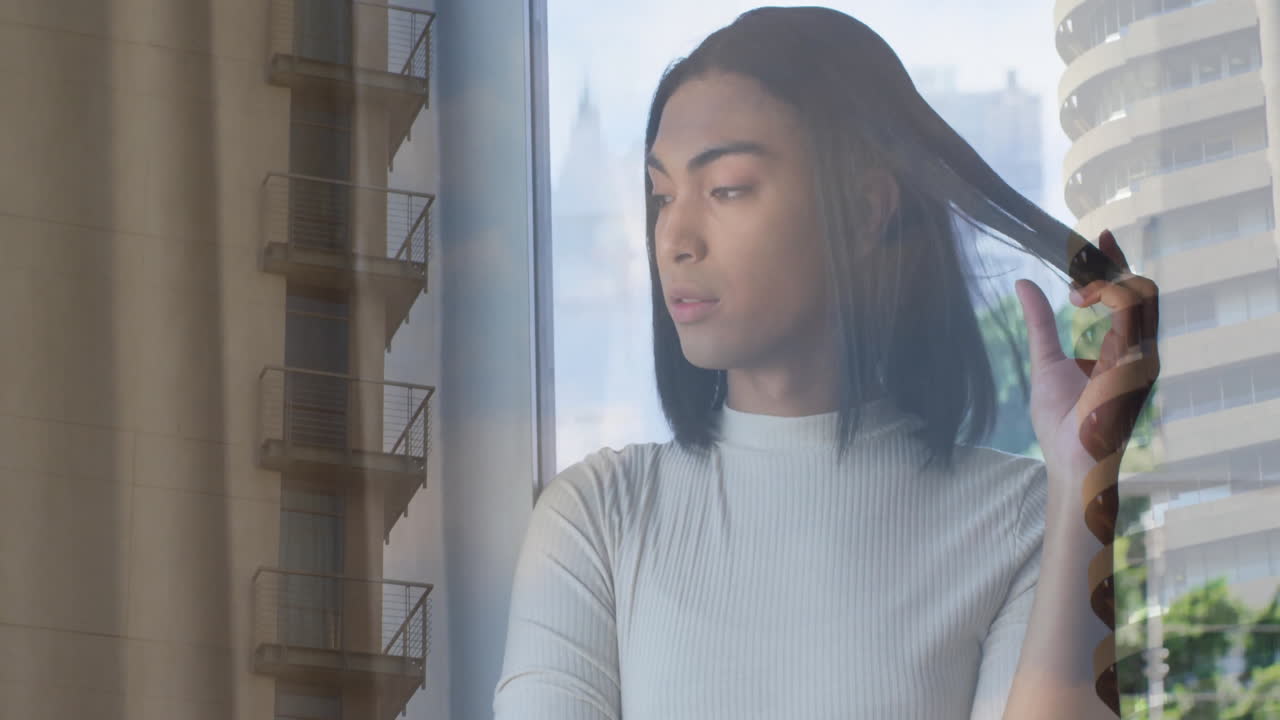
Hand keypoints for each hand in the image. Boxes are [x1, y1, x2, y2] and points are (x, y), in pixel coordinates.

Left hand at [1014, 229, 1160, 493]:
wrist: (1069, 461)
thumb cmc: (1061, 423)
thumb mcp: (1046, 361)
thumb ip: (1040, 323)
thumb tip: (1023, 283)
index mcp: (1125, 349)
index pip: (1131, 295)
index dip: (1117, 263)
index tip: (1098, 237)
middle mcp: (1139, 350)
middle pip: (1141, 289)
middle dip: (1114, 262)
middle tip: (1083, 250)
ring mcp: (1142, 356)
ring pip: (1140, 294)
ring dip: (1106, 278)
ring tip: (1075, 290)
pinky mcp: (1135, 363)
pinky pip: (1131, 313)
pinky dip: (1107, 294)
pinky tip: (1080, 296)